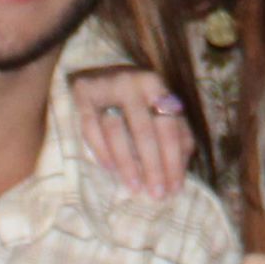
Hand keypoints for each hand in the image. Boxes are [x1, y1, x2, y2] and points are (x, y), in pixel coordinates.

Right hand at [65, 64, 198, 202]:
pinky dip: (101, 150)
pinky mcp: (82, 94)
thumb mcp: (158, 107)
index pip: (169, 127)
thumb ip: (175, 132)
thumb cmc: (135, 97)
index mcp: (156, 86)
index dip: (174, 159)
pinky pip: (91, 128)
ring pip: (116, 131)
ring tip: (134, 187)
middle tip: (156, 194)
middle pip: (145, 131)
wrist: (96, 69)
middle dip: (153, 167)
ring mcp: (105, 87)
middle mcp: (132, 82)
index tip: (175, 187)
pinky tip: (109, 169)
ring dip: (127, 164)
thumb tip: (181, 169)